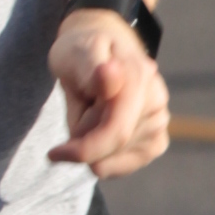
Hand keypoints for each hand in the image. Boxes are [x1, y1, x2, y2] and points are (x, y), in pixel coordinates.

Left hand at [48, 10, 169, 177]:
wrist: (99, 52)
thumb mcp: (75, 54)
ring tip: (91, 115)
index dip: (83, 148)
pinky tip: (99, 144)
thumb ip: (90, 68)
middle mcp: (156, 97)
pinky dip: (112, 161)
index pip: (115, 130)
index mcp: (137, 74)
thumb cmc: (81, 53)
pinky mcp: (157, 137)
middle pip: (115, 146)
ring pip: (121, 156)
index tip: (53, 153)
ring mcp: (160, 118)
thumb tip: (111, 74)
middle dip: (86, 141)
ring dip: (97, 147)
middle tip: (75, 115)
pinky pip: (134, 162)